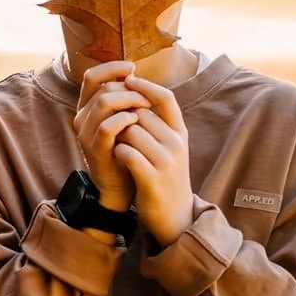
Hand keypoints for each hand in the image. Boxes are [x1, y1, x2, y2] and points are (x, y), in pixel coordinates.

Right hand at [72, 61, 144, 210]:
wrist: (122, 182)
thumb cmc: (127, 146)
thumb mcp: (123, 117)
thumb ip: (123, 97)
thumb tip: (132, 72)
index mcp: (87, 107)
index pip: (92, 76)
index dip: (112, 68)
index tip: (133, 69)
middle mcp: (81, 118)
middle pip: (104, 88)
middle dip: (130, 89)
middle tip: (148, 98)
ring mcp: (85, 134)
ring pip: (104, 102)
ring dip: (130, 100)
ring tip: (146, 108)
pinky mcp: (94, 149)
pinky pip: (108, 126)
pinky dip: (125, 119)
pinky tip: (137, 121)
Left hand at [111, 75, 193, 245]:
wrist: (174, 216)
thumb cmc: (164, 178)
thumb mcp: (168, 148)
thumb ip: (157, 126)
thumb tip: (137, 99)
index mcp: (180, 132)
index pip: (166, 98)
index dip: (146, 86)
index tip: (128, 79)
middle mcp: (177, 143)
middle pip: (141, 113)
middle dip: (123, 118)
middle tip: (115, 131)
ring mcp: (167, 161)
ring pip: (132, 131)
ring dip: (118, 136)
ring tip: (117, 147)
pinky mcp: (153, 178)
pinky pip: (128, 153)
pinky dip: (118, 153)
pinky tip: (117, 158)